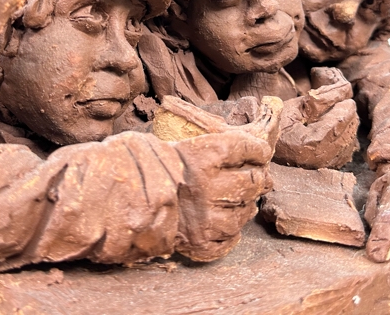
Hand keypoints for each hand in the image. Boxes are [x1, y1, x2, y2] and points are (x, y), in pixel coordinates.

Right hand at [173, 130, 272, 261]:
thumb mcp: (188, 147)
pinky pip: (231, 238)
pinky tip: (223, 220)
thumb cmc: (161, 169)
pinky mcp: (201, 241)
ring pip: (246, 210)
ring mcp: (206, 217)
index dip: (258, 150)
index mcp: (202, 157)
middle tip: (252, 176)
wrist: (129, 197)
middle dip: (257, 177)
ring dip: (244, 204)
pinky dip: (232, 232)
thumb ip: (222, 147)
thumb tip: (260, 154)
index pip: (246, 148)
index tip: (260, 152)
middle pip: (253, 180)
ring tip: (232, 199)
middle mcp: (207, 187)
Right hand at [272, 67, 358, 167]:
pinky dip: (345, 135)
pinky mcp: (330, 166)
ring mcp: (327, 164)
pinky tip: (336, 127)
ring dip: (348, 124)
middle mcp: (322, 157)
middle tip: (342, 102)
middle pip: (348, 130)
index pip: (339, 121)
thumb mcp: (295, 107)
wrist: (267, 147)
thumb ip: (321, 98)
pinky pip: (347, 148)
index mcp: (311, 143)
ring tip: (337, 113)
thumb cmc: (278, 125)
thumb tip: (345, 88)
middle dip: (348, 114)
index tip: (346, 96)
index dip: (345, 106)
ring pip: (351, 139)